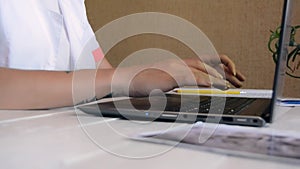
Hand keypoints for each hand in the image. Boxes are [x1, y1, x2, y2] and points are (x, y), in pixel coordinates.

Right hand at [113, 55, 244, 96]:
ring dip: (218, 77)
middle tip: (239, 80)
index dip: (219, 65)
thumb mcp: (162, 82)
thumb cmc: (141, 82)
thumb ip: (176, 84)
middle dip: (225, 72)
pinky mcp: (169, 75)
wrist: (125, 80)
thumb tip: (187, 92)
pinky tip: (214, 86)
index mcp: (177, 64)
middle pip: (206, 64)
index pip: (203, 62)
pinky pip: (191, 77)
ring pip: (202, 69)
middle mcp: (177, 63)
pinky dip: (205, 81)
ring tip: (231, 85)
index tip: (231, 73)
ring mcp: (174, 68)